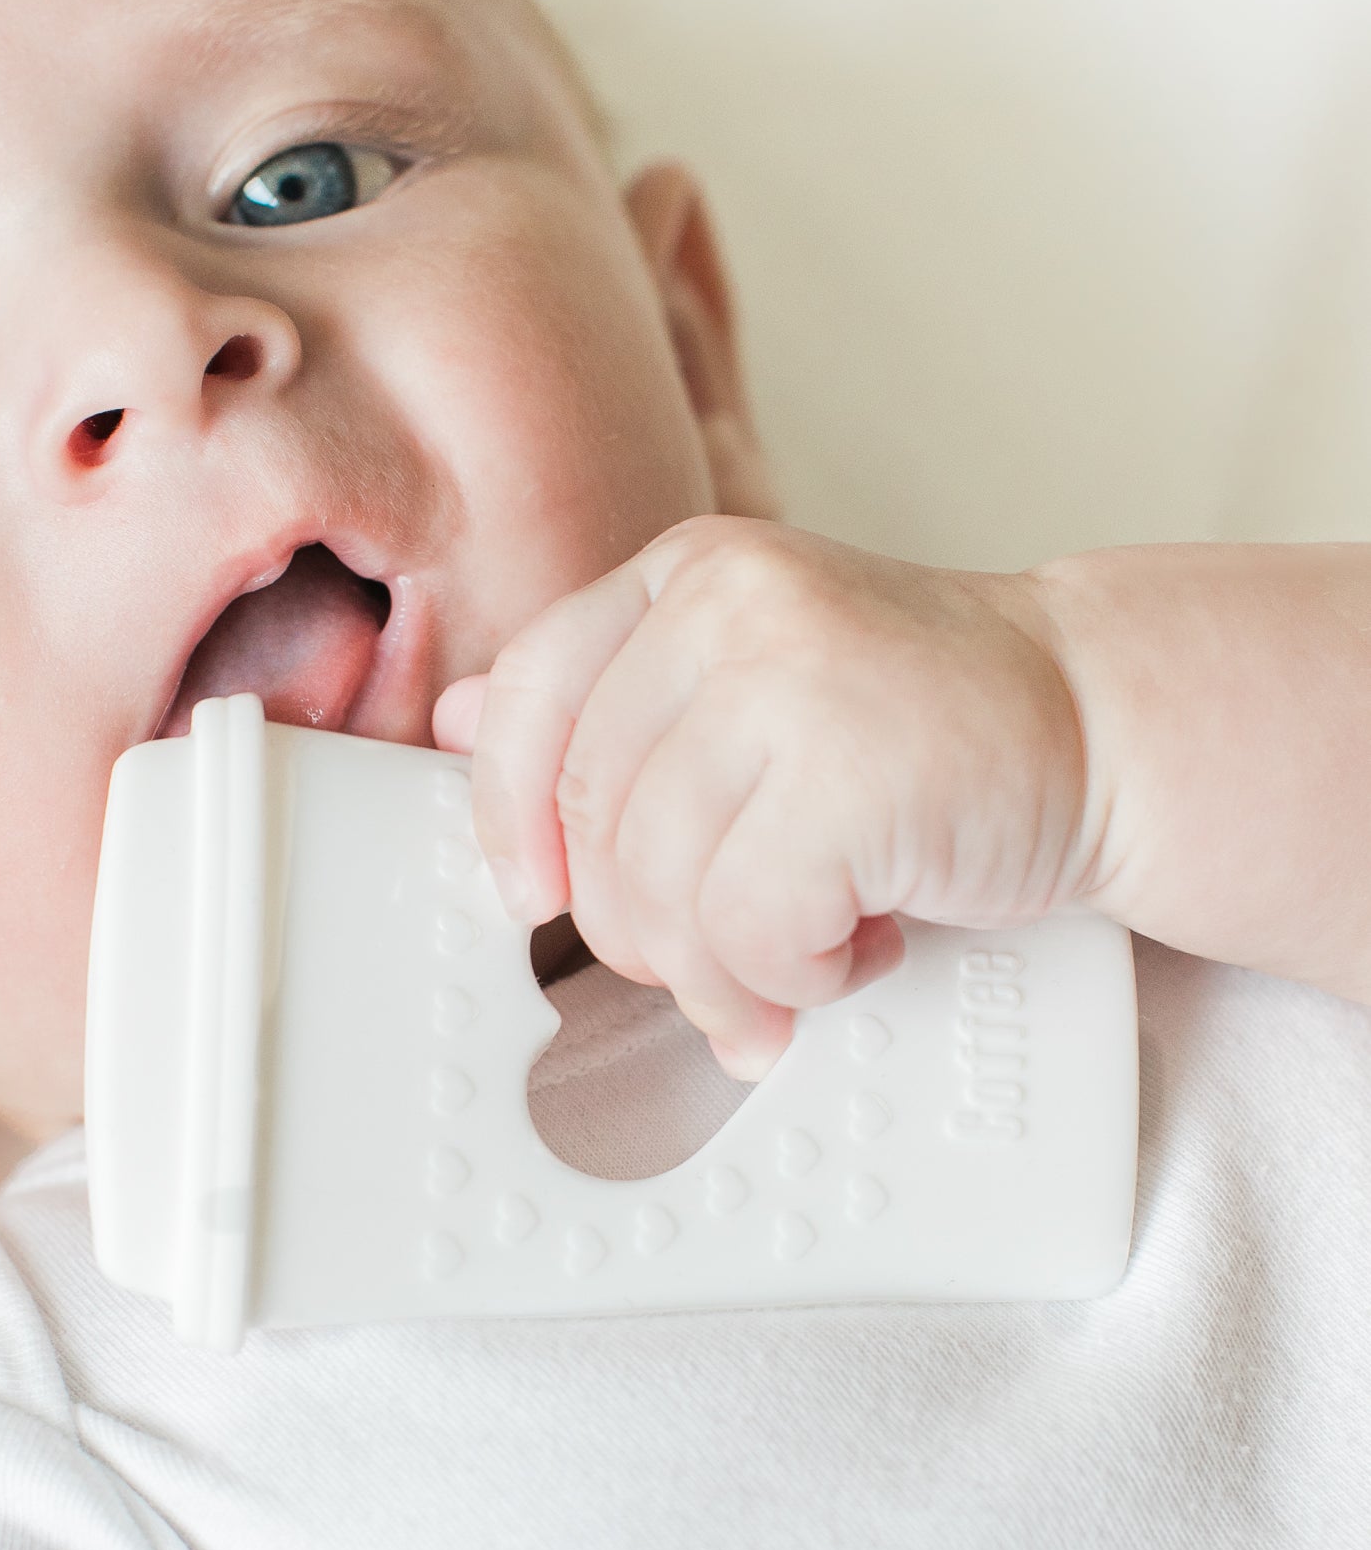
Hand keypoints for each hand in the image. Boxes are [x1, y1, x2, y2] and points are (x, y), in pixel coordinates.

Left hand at [433, 517, 1092, 1077]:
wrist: (1097, 720)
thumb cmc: (916, 725)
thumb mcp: (745, 688)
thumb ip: (610, 704)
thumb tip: (451, 727)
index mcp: (684, 574)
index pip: (528, 692)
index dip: (505, 814)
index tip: (532, 894)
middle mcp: (725, 601)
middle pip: (588, 816)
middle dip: (638, 927)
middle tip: (717, 956)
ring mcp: (788, 675)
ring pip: (658, 887)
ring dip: (724, 968)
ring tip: (801, 954)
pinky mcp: (850, 770)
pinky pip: (748, 929)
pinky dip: (793, 975)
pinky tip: (854, 946)